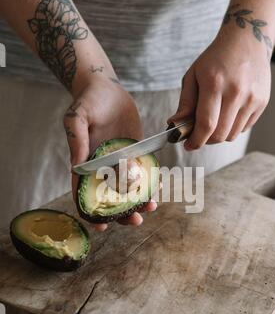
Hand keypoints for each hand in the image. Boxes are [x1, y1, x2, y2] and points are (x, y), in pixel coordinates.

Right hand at [63, 75, 156, 230]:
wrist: (106, 87)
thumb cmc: (88, 101)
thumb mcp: (77, 117)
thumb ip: (77, 140)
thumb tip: (77, 166)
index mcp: (84, 164)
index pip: (85, 193)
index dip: (92, 212)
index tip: (101, 226)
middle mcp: (102, 167)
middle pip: (110, 198)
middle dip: (121, 213)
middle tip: (135, 220)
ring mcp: (119, 162)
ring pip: (128, 190)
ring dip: (138, 202)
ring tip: (151, 207)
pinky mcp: (134, 154)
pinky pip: (142, 173)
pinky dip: (149, 184)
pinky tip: (158, 189)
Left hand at [168, 27, 270, 148]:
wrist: (247, 40)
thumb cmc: (216, 59)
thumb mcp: (193, 75)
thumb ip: (185, 103)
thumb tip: (175, 125)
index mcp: (215, 83)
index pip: (206, 125)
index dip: (196, 141)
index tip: (188, 146)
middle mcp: (236, 92)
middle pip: (220, 135)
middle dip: (206, 141)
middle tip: (198, 135)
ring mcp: (252, 98)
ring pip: (232, 135)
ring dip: (219, 135)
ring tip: (213, 121)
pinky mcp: (262, 102)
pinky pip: (244, 128)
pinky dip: (232, 127)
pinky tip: (228, 113)